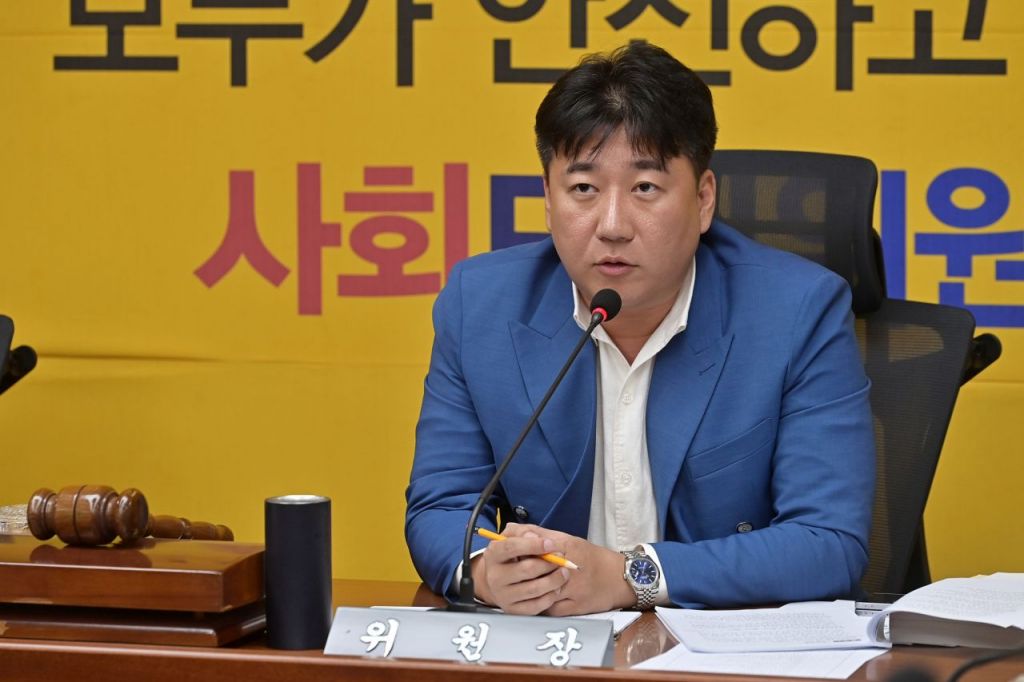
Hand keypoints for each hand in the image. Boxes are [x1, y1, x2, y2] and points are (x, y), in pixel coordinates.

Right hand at [470, 524, 570, 614]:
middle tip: (562, 558)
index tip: (551, 544)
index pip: (511, 547)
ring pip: (534, 589)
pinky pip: (536, 606)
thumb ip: (523, 532)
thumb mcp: (514, 538)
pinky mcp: (513, 610)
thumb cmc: (511, 556)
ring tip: (564, 572)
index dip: (533, 545)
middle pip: (526, 569)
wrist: (500, 580)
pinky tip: (556, 588)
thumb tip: (535, 537)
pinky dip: (550, 596)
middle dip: (549, 563)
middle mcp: (495, 577)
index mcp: (493, 555)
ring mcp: (503, 595)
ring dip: (554, 580)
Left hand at [511, 525, 636, 615]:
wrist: (619, 577)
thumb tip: (512, 528)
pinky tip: (537, 599)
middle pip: (535, 570)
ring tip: (521, 585)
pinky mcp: (576, 607)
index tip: (511, 554)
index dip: (519, 551)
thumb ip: (539, 533)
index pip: (533, 547)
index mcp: (566, 546)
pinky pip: (550, 608)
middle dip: (520, 571)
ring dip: (529, 589)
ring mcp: (573, 589)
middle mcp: (570, 567)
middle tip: (511, 571)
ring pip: (540, 591)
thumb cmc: (591, 556)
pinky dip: (542, 604)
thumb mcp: (567, 539)